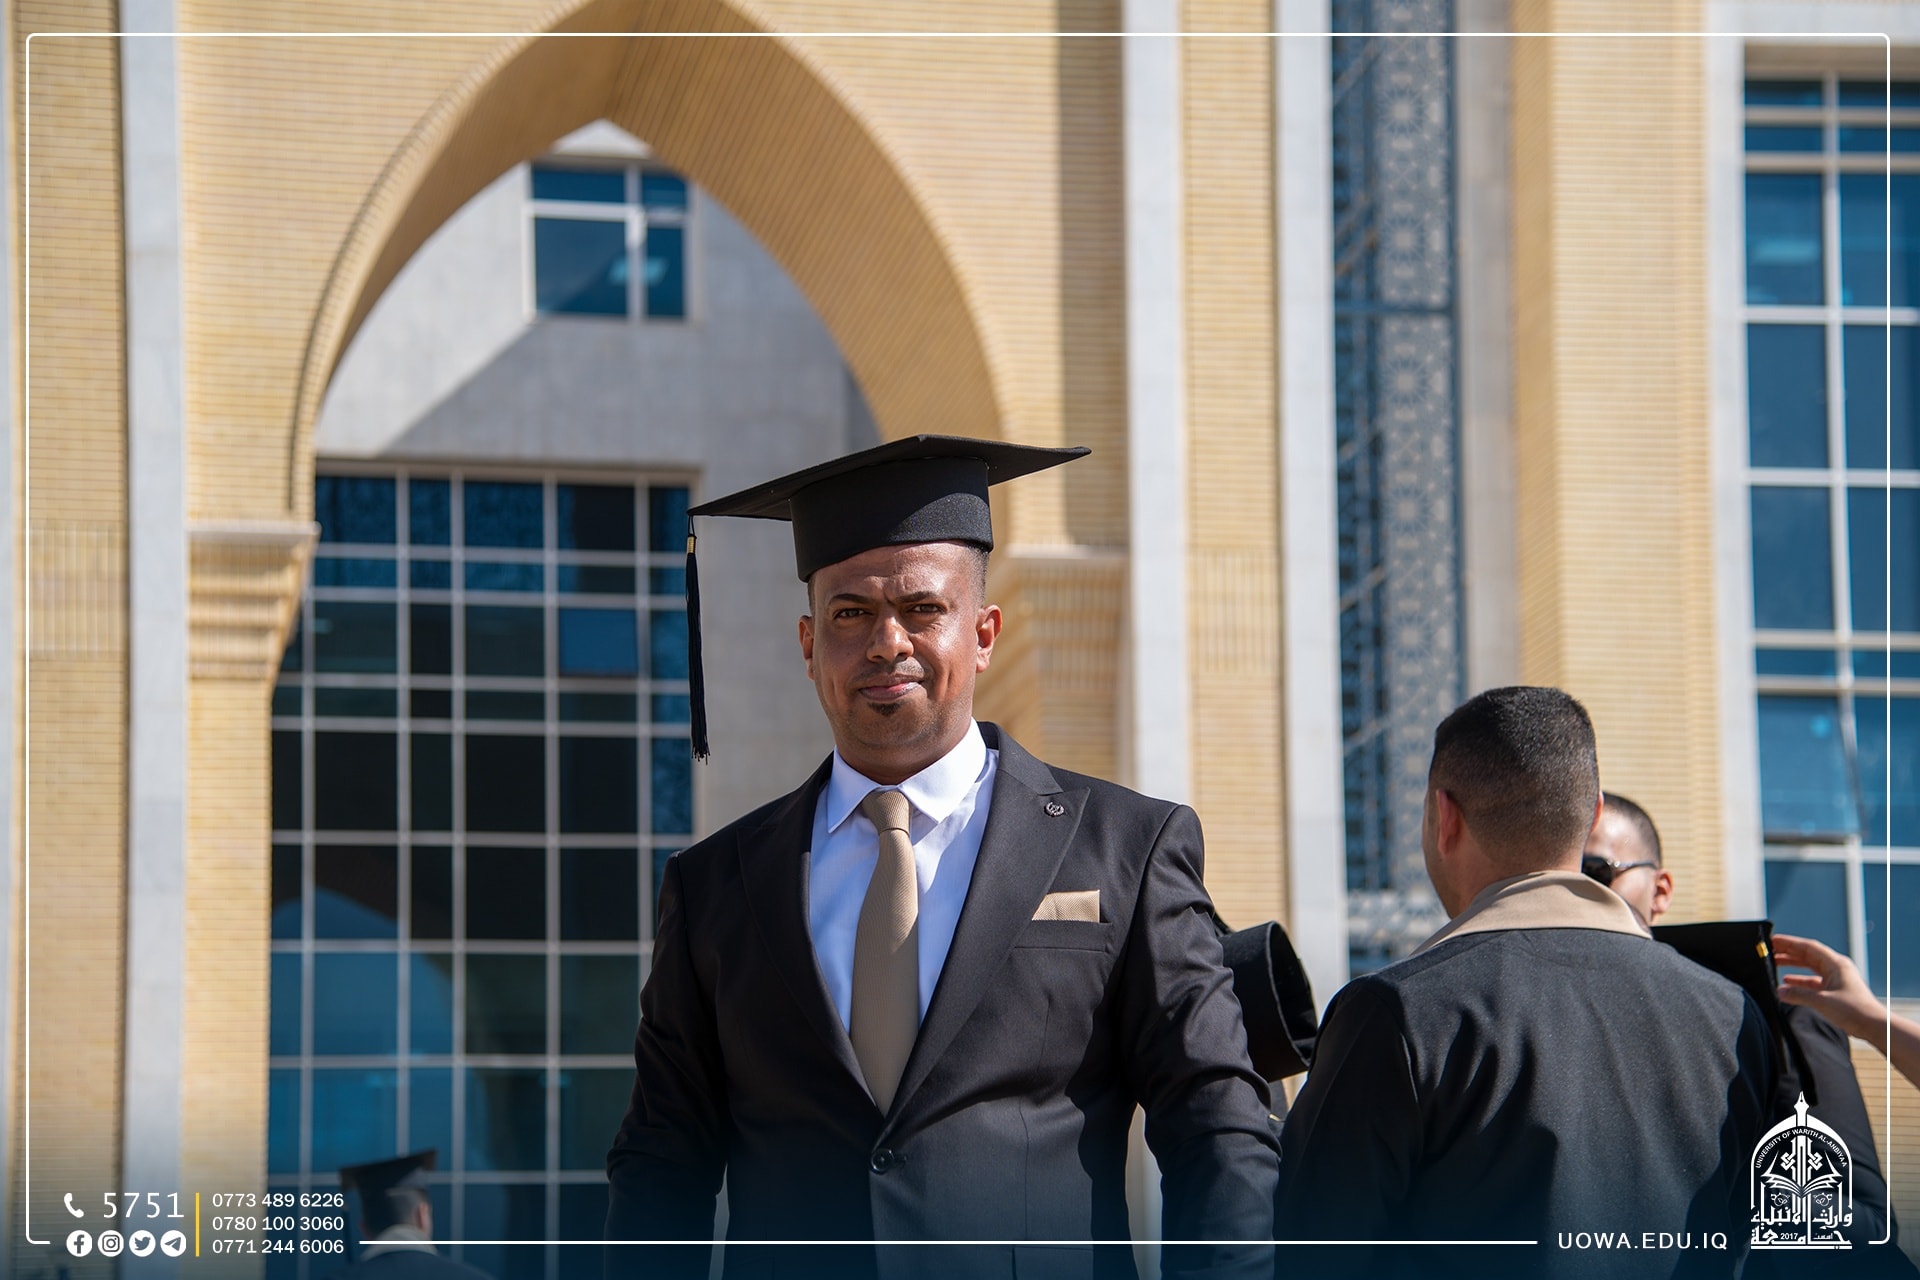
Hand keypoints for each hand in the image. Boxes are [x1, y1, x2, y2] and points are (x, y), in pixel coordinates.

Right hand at [1776, 932, 1919, 1091]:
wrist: (1874, 1026)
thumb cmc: (1855, 1010)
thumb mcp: (1822, 1001)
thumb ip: (1798, 994)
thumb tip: (1780, 991)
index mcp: (1836, 964)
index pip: (1808, 947)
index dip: (1790, 943)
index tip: (1773, 940)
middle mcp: (1836, 968)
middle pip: (1808, 955)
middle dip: (1789, 952)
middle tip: (1770, 950)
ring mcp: (1836, 979)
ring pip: (1810, 967)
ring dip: (1793, 965)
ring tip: (1775, 963)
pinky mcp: (1835, 990)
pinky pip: (1813, 981)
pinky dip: (1800, 980)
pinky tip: (1788, 984)